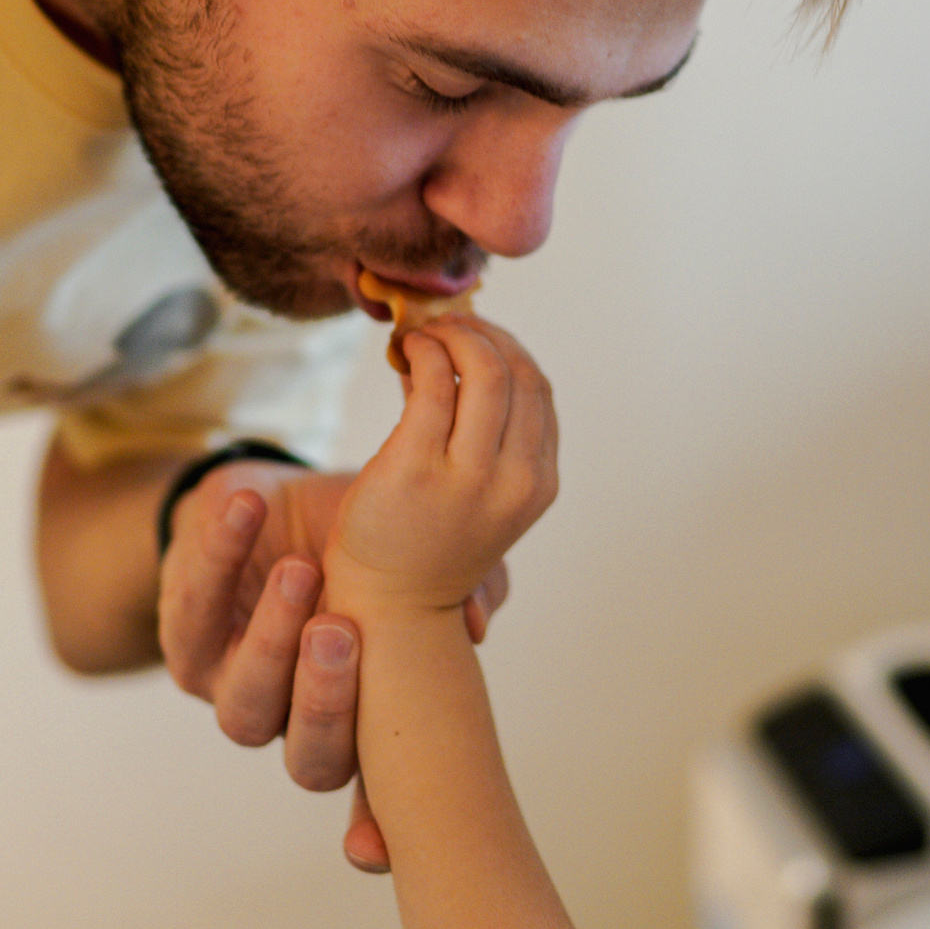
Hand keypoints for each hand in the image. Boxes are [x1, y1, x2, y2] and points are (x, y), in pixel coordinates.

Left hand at [157, 458, 512, 792]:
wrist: (269, 505)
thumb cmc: (360, 547)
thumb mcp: (418, 558)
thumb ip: (464, 587)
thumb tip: (473, 624)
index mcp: (362, 723)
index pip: (376, 791)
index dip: (376, 826)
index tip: (375, 850)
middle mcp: (298, 723)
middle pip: (310, 758)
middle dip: (326, 702)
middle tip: (342, 633)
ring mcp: (237, 689)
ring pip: (247, 702)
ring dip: (272, 637)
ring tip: (301, 569)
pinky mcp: (183, 639)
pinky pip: (192, 610)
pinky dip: (219, 555)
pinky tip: (249, 510)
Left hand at [326, 317, 557, 626]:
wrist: (389, 604)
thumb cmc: (429, 542)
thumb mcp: (485, 493)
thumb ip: (490, 435)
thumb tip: (465, 351)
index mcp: (539, 484)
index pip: (539, 391)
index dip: (509, 349)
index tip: (476, 336)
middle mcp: (515, 479)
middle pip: (518, 372)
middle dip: (483, 334)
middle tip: (447, 324)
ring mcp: (469, 476)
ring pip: (483, 369)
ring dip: (453, 335)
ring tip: (424, 335)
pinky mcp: (416, 468)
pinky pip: (431, 383)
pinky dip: (421, 352)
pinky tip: (406, 352)